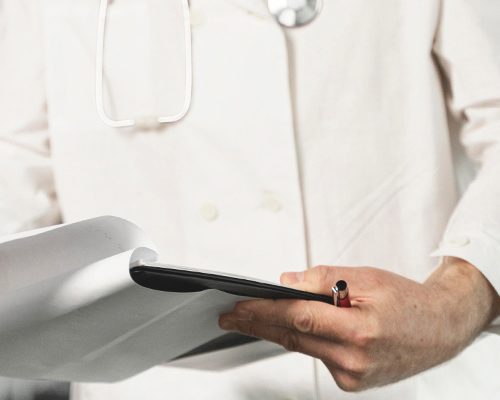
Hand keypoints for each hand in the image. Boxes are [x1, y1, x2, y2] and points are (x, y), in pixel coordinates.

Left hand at [218, 258, 499, 391]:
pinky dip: (306, 340)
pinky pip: (317, 357)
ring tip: (251, 317)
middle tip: (231, 315)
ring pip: (301, 347)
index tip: (238, 307)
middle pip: (292, 336)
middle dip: (257, 323)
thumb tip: (286, 282)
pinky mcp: (351, 383)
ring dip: (276, 331)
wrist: (441, 329)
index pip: (297, 318)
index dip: (263, 312)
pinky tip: (299, 328)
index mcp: (359, 330)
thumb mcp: (367, 278)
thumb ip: (323, 279)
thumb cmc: (408, 302)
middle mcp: (354, 358)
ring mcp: (352, 375)